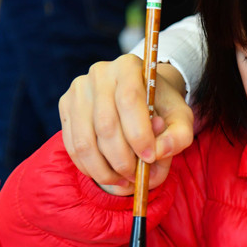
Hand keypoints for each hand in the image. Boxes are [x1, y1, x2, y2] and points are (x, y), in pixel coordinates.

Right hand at [59, 54, 194, 195]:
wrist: (140, 95)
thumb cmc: (162, 107)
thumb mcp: (181, 118)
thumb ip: (179, 136)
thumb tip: (159, 152)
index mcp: (129, 67)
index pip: (129, 101)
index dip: (139, 134)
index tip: (150, 158)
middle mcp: (99, 73)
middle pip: (105, 124)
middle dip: (122, 158)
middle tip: (136, 175)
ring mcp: (78, 89)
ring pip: (85, 140)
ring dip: (104, 169)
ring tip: (123, 180)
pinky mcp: (66, 106)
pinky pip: (72, 145)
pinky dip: (89, 167)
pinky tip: (107, 174)